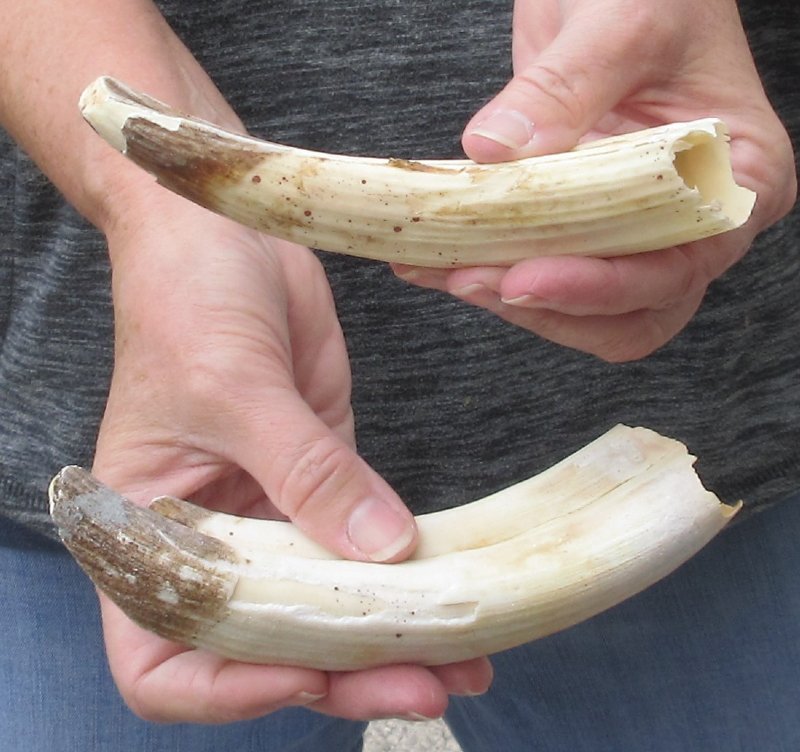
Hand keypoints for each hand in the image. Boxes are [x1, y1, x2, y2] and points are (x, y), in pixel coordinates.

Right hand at [92, 199, 491, 721]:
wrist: (220, 237)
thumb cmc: (183, 300)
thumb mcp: (234, 385)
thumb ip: (306, 473)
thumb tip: (385, 555)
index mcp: (147, 536)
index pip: (163, 660)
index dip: (227, 690)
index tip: (309, 673)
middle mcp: (210, 542)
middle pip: (268, 649)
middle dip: (345, 674)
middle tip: (427, 684)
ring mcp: (274, 514)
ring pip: (330, 608)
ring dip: (393, 639)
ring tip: (467, 665)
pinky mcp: (327, 480)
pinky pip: (367, 548)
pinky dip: (408, 580)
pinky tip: (459, 596)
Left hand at [394, 0, 796, 360]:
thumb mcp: (625, 23)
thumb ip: (566, 88)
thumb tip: (495, 150)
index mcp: (737, 178)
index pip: (678, 267)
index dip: (602, 289)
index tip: (526, 279)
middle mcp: (692, 220)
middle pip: (630, 310)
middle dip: (550, 307)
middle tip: (472, 279)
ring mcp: (636, 228)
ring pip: (582, 310)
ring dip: (510, 299)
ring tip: (445, 270)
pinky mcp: (583, 226)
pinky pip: (541, 270)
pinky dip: (488, 272)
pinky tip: (436, 260)